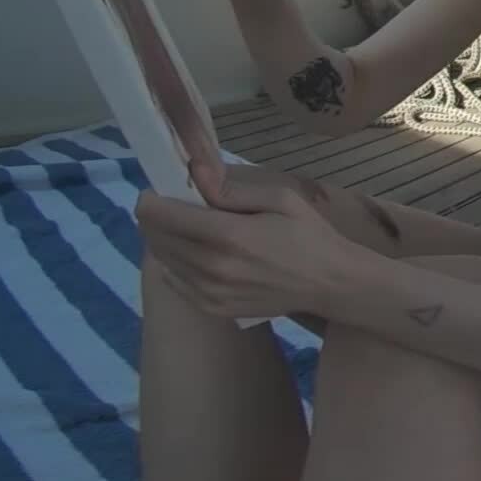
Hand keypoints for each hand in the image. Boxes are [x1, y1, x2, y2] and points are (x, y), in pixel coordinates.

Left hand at [135, 159, 369, 325]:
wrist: (330, 283)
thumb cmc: (307, 234)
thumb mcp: (279, 198)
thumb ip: (231, 189)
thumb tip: (194, 171)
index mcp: (228, 236)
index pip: (161, 215)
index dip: (150, 198)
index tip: (158, 189)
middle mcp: (213, 268)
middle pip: (154, 237)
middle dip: (155, 217)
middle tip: (172, 205)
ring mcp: (211, 293)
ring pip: (162, 260)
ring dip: (163, 240)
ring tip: (185, 227)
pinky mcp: (214, 309)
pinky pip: (174, 282)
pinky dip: (174, 264)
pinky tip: (194, 253)